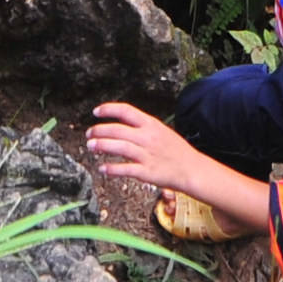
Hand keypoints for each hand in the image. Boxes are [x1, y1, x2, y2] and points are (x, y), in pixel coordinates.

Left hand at [84, 102, 201, 191]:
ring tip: (91, 147)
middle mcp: (148, 138)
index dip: (109, 109)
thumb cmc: (176, 150)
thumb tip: (121, 125)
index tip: (96, 112)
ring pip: (119, 147)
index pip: (126, 111)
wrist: (193, 169)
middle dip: (99, 131)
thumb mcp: (161, 131)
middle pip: (118, 130)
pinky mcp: (147, 172)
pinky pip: (125, 169)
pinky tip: (102, 168)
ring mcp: (147, 155)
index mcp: (151, 125)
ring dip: (102, 146)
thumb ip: (143, 127)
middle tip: (89, 134)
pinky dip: (112, 169)